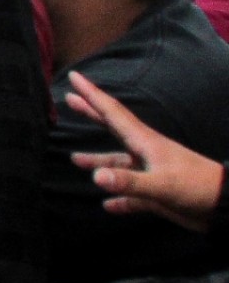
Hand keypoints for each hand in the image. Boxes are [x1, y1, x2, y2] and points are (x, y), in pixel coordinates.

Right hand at [65, 71, 223, 231]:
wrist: (225, 205)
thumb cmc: (196, 187)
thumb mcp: (162, 184)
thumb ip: (128, 182)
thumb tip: (96, 177)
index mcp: (144, 142)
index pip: (112, 112)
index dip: (92, 94)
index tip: (75, 77)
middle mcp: (144, 152)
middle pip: (112, 128)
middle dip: (91, 113)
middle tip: (69, 99)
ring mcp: (149, 172)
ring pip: (117, 164)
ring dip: (97, 161)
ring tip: (75, 159)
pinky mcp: (155, 193)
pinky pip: (130, 194)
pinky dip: (118, 198)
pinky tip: (108, 205)